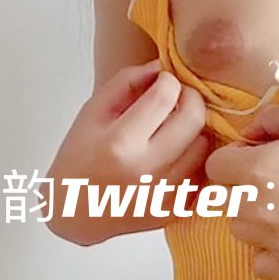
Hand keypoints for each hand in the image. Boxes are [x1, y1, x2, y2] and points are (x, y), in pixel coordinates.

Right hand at [47, 59, 214, 243]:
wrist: (74, 213)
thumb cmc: (78, 159)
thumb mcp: (92, 112)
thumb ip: (126, 82)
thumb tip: (161, 67)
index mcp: (120, 143)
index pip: (165, 96)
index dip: (169, 80)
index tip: (163, 80)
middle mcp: (146, 170)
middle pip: (194, 119)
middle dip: (191, 98)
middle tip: (179, 96)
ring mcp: (164, 194)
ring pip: (204, 145)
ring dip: (194, 129)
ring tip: (174, 127)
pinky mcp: (176, 209)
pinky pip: (203, 172)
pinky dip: (195, 157)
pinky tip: (177, 153)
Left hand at [204, 103, 278, 277]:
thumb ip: (268, 120)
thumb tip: (248, 135)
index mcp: (256, 169)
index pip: (216, 166)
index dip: (235, 158)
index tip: (257, 156)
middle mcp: (256, 207)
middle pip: (226, 199)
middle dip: (244, 187)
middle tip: (278, 181)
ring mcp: (273, 240)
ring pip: (240, 230)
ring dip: (254, 218)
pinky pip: (259, 263)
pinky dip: (268, 252)